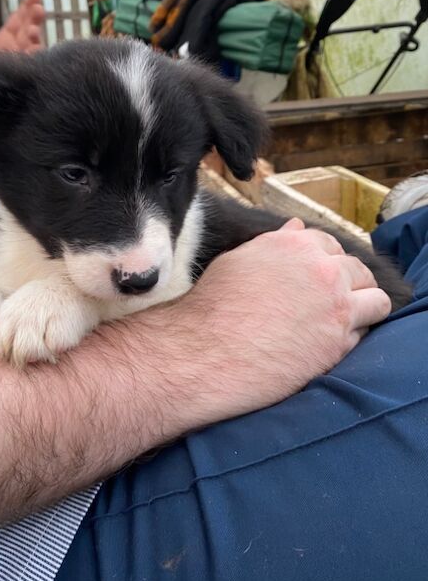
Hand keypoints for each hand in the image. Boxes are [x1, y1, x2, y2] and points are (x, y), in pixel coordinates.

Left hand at [0, 0, 44, 61]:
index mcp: (6, 41)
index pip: (19, 21)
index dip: (26, 7)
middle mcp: (16, 51)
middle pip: (30, 30)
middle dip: (35, 18)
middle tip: (38, 6)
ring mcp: (21, 65)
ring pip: (34, 47)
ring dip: (35, 36)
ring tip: (33, 28)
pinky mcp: (22, 78)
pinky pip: (33, 66)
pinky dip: (35, 56)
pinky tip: (35, 47)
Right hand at [156, 218, 391, 427]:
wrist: (204, 353)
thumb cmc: (211, 308)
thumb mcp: (238, 262)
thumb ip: (274, 243)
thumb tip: (297, 227)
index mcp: (295, 244)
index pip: (330, 246)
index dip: (324, 264)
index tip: (314, 282)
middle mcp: (322, 269)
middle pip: (358, 271)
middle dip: (349, 285)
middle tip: (327, 306)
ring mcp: (336, 306)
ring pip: (376, 301)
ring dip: (363, 310)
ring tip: (340, 325)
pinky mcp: (339, 342)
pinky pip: (365, 334)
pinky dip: (351, 339)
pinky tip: (325, 346)